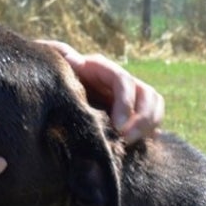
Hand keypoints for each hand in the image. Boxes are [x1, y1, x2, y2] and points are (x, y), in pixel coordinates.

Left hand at [38, 40, 164, 143]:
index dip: (126, 102)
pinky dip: (149, 134)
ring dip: (149, 127)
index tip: (118, 126)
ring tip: (130, 144)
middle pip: (148, 94)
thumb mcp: (53, 71)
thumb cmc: (50, 83)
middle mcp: (119, 81)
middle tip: (126, 140)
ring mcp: (129, 98)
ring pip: (154, 106)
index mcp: (100, 68)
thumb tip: (71, 58)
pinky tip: (136, 147)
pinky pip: (152, 122)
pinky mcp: (132, 116)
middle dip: (143, 119)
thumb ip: (60, 59)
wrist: (51, 98)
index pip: (124, 80)